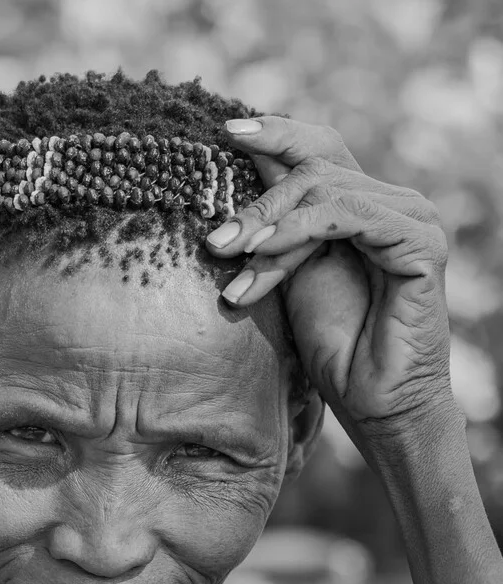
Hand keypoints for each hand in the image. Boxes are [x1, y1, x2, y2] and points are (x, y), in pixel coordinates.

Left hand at [205, 116, 456, 446]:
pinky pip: (348, 216)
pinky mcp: (419, 243)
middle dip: (257, 202)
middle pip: (315, 168)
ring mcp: (410, 219)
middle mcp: (391, 203)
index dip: (276, 133)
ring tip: (231, 256)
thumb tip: (237, 176)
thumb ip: (275, 225)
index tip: (224, 130)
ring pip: (325, 191)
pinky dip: (298, 231)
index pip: (320, 150)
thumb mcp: (290, 273)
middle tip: (215, 241)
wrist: (374, 401)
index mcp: (363, 206)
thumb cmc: (333, 346)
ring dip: (269, 224)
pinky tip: (265, 253)